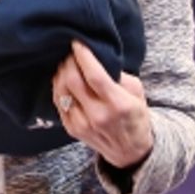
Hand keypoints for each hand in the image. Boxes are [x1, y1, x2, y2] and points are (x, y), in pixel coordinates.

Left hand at [52, 40, 152, 169]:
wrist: (130, 151)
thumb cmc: (135, 116)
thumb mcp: (137, 93)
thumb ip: (118, 75)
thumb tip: (96, 58)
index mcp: (118, 105)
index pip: (94, 76)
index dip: (83, 56)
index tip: (77, 42)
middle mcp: (98, 115)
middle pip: (72, 81)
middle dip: (69, 62)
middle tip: (70, 52)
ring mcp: (82, 124)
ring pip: (61, 91)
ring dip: (60, 73)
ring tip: (66, 64)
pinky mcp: (71, 129)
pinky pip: (58, 102)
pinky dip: (58, 87)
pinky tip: (63, 79)